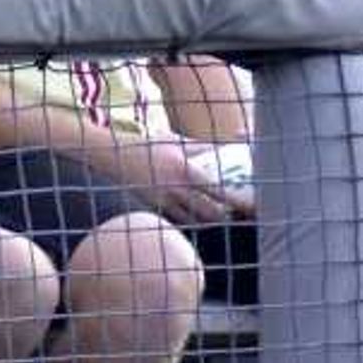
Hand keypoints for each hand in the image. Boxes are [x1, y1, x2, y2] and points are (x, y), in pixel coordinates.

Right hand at [112, 134, 239, 229]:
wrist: (112, 155)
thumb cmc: (147, 144)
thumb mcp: (175, 141)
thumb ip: (200, 148)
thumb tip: (225, 150)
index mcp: (184, 168)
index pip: (218, 189)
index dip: (237, 199)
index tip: (250, 203)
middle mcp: (175, 188)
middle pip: (209, 212)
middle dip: (226, 215)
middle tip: (237, 214)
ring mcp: (163, 201)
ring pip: (195, 221)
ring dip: (210, 220)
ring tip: (221, 216)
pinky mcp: (154, 208)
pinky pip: (179, 221)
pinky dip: (191, 221)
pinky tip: (197, 217)